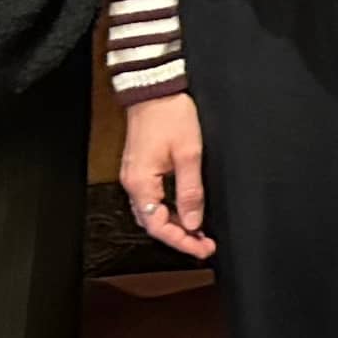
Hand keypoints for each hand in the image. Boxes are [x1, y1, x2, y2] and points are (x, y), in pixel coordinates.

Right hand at [118, 92, 213, 257]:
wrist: (154, 89)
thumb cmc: (170, 115)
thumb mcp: (189, 154)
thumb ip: (191, 191)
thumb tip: (194, 222)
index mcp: (141, 183)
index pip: (158, 226)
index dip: (181, 241)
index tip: (203, 249)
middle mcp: (133, 183)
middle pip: (153, 223)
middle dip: (179, 237)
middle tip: (205, 244)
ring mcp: (135, 176)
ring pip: (153, 213)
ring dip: (175, 225)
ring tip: (199, 232)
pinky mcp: (140, 169)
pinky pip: (152, 199)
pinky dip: (169, 211)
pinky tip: (186, 211)